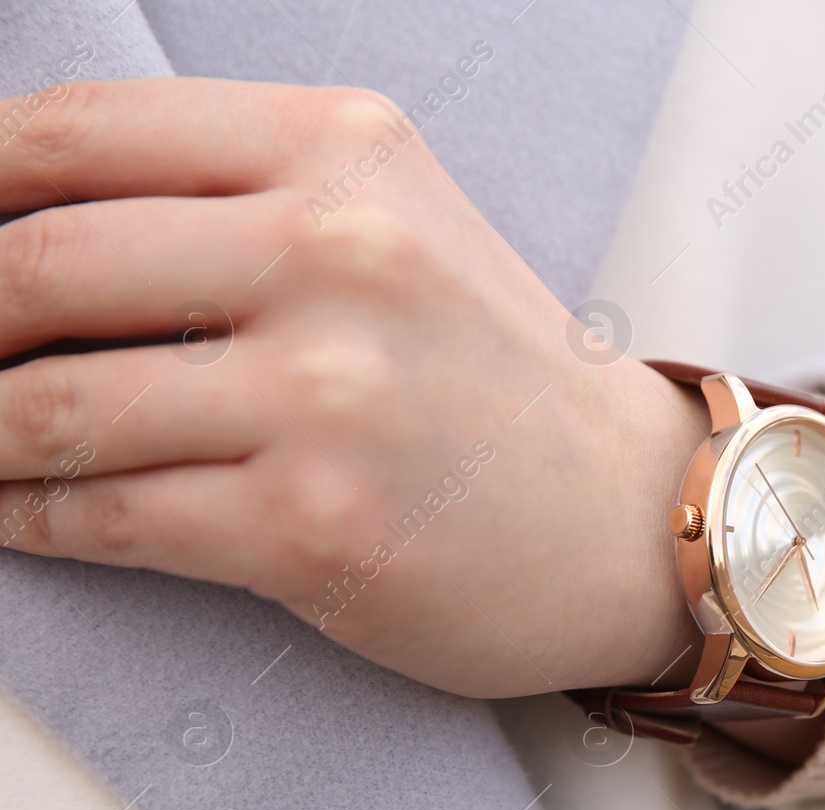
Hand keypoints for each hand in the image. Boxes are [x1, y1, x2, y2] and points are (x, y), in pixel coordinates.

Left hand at [0, 79, 708, 697]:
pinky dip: (29, 518)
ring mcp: (330, 398)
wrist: (630, 516)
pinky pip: (103, 516)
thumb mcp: (393, 225)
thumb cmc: (496, 376)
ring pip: (49, 408)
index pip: (76, 133)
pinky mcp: (316, 526)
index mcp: (346, 153)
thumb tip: (27, 230)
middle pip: (37, 266)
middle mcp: (341, 257)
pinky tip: (21, 509)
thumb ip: (233, 200)